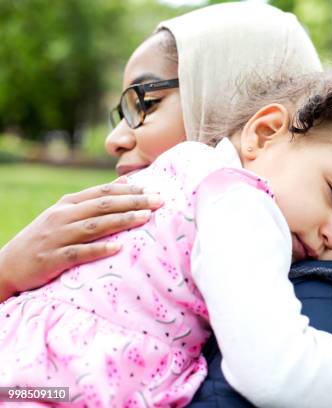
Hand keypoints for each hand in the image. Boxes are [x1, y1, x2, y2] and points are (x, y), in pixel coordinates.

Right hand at [0, 178, 162, 300]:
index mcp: (68, 204)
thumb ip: (95, 199)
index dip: (128, 190)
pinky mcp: (53, 258)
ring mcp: (57, 236)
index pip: (102, 192)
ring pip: (94, 226)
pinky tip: (118, 248)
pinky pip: (79, 253)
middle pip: (103, 206)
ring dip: (121, 221)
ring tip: (145, 218)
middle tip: (159, 201)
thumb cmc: (46, 238)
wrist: (7, 264)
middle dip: (133, 202)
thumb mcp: (66, 214)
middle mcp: (63, 216)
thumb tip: (125, 181)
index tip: (153, 189)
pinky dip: (98, 250)